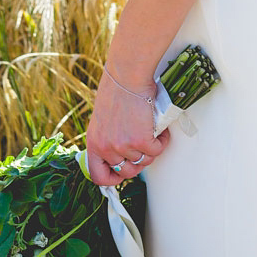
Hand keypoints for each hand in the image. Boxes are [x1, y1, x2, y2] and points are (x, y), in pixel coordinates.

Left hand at [86, 66, 169, 187]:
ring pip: (144, 161)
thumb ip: (108, 137)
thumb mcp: (103, 119)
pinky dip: (162, 141)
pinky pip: (157, 150)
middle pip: (127, 172)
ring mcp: (123, 146)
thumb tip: (119, 150)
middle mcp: (106, 147)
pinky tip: (160, 130)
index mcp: (94, 142)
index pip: (98, 176)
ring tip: (151, 132)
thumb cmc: (117, 90)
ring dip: (151, 149)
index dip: (112, 179)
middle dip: (139, 162)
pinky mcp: (141, 140)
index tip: (121, 174)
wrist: (127, 76)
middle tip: (144, 147)